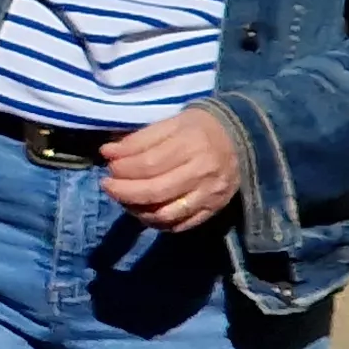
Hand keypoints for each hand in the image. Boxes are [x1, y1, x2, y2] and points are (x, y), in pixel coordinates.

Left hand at [102, 110, 241, 231]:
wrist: (242, 139)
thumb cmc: (198, 128)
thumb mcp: (171, 123)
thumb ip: (139, 139)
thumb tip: (107, 152)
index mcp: (191, 144)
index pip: (149, 163)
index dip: (123, 168)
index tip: (109, 166)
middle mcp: (202, 172)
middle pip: (155, 191)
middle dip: (124, 192)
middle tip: (107, 186)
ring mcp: (210, 194)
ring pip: (167, 213)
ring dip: (137, 210)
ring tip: (123, 200)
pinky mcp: (214, 209)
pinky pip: (181, 225)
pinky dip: (157, 223)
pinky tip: (144, 212)